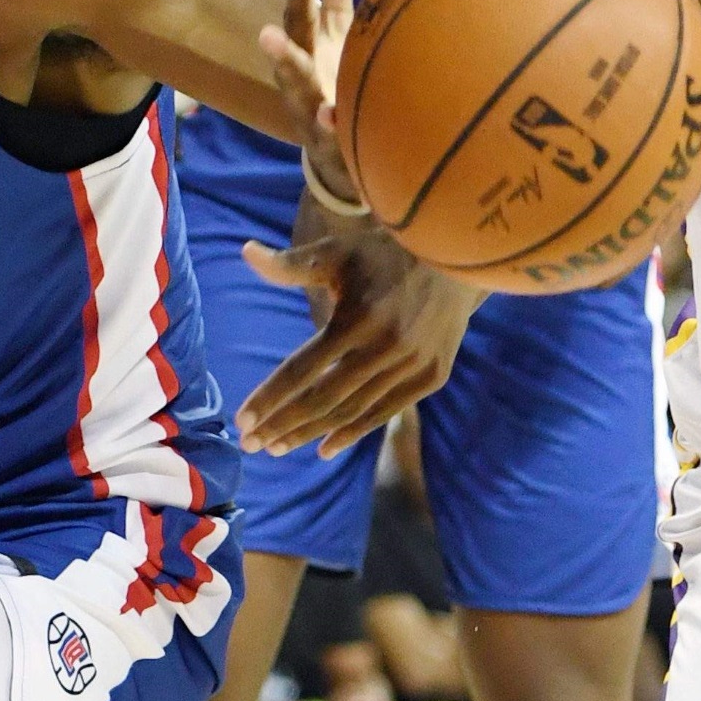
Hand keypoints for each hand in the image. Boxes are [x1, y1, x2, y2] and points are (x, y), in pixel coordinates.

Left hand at [235, 224, 483, 457]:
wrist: (458, 257)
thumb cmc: (385, 252)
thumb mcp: (339, 252)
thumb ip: (291, 264)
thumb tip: (246, 252)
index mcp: (358, 318)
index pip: (302, 369)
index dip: (270, 397)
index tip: (242, 421)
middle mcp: (385, 347)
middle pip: (323, 398)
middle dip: (282, 424)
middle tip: (251, 444)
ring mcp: (413, 365)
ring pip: (352, 410)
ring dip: (311, 432)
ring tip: (277, 447)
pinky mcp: (432, 376)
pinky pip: (385, 412)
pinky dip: (354, 432)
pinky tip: (324, 449)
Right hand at [261, 0, 359, 201]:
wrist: (347, 143)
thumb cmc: (345, 68)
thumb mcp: (342, 22)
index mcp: (308, 43)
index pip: (301, 11)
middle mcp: (303, 76)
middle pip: (292, 57)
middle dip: (281, 45)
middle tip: (267, 32)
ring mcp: (315, 110)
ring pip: (301, 96)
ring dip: (294, 85)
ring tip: (291, 76)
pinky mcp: (334, 141)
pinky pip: (333, 136)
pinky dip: (331, 126)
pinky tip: (333, 117)